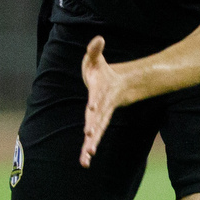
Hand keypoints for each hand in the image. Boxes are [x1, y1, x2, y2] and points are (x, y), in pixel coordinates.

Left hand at [79, 36, 131, 167]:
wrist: (115, 85)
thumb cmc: (101, 72)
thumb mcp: (95, 59)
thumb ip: (95, 50)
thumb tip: (98, 39)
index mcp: (99, 93)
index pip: (97, 99)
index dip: (95, 105)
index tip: (92, 111)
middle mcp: (100, 108)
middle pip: (97, 120)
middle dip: (93, 131)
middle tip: (89, 141)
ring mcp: (100, 117)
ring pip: (96, 133)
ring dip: (91, 145)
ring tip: (86, 159)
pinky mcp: (97, 123)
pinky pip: (93, 137)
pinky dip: (89, 148)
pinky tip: (84, 161)